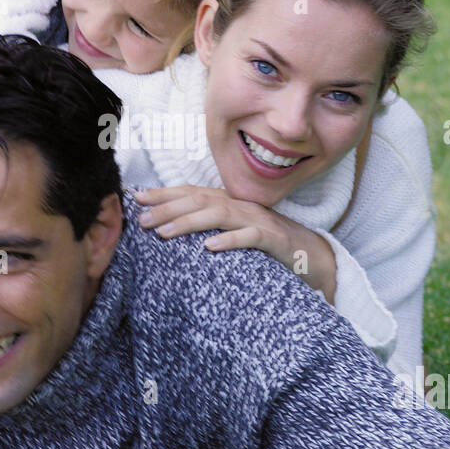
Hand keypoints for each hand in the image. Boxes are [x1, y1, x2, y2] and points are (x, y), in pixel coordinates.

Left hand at [135, 185, 336, 299]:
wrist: (312, 256)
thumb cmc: (267, 246)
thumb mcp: (234, 233)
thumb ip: (209, 227)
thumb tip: (169, 229)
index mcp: (229, 203)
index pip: (191, 192)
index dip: (164, 194)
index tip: (136, 198)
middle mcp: (241, 207)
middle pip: (200, 200)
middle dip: (168, 207)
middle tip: (142, 220)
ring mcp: (258, 221)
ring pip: (219, 215)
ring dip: (189, 222)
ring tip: (164, 233)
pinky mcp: (274, 240)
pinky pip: (250, 238)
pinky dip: (229, 241)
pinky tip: (209, 248)